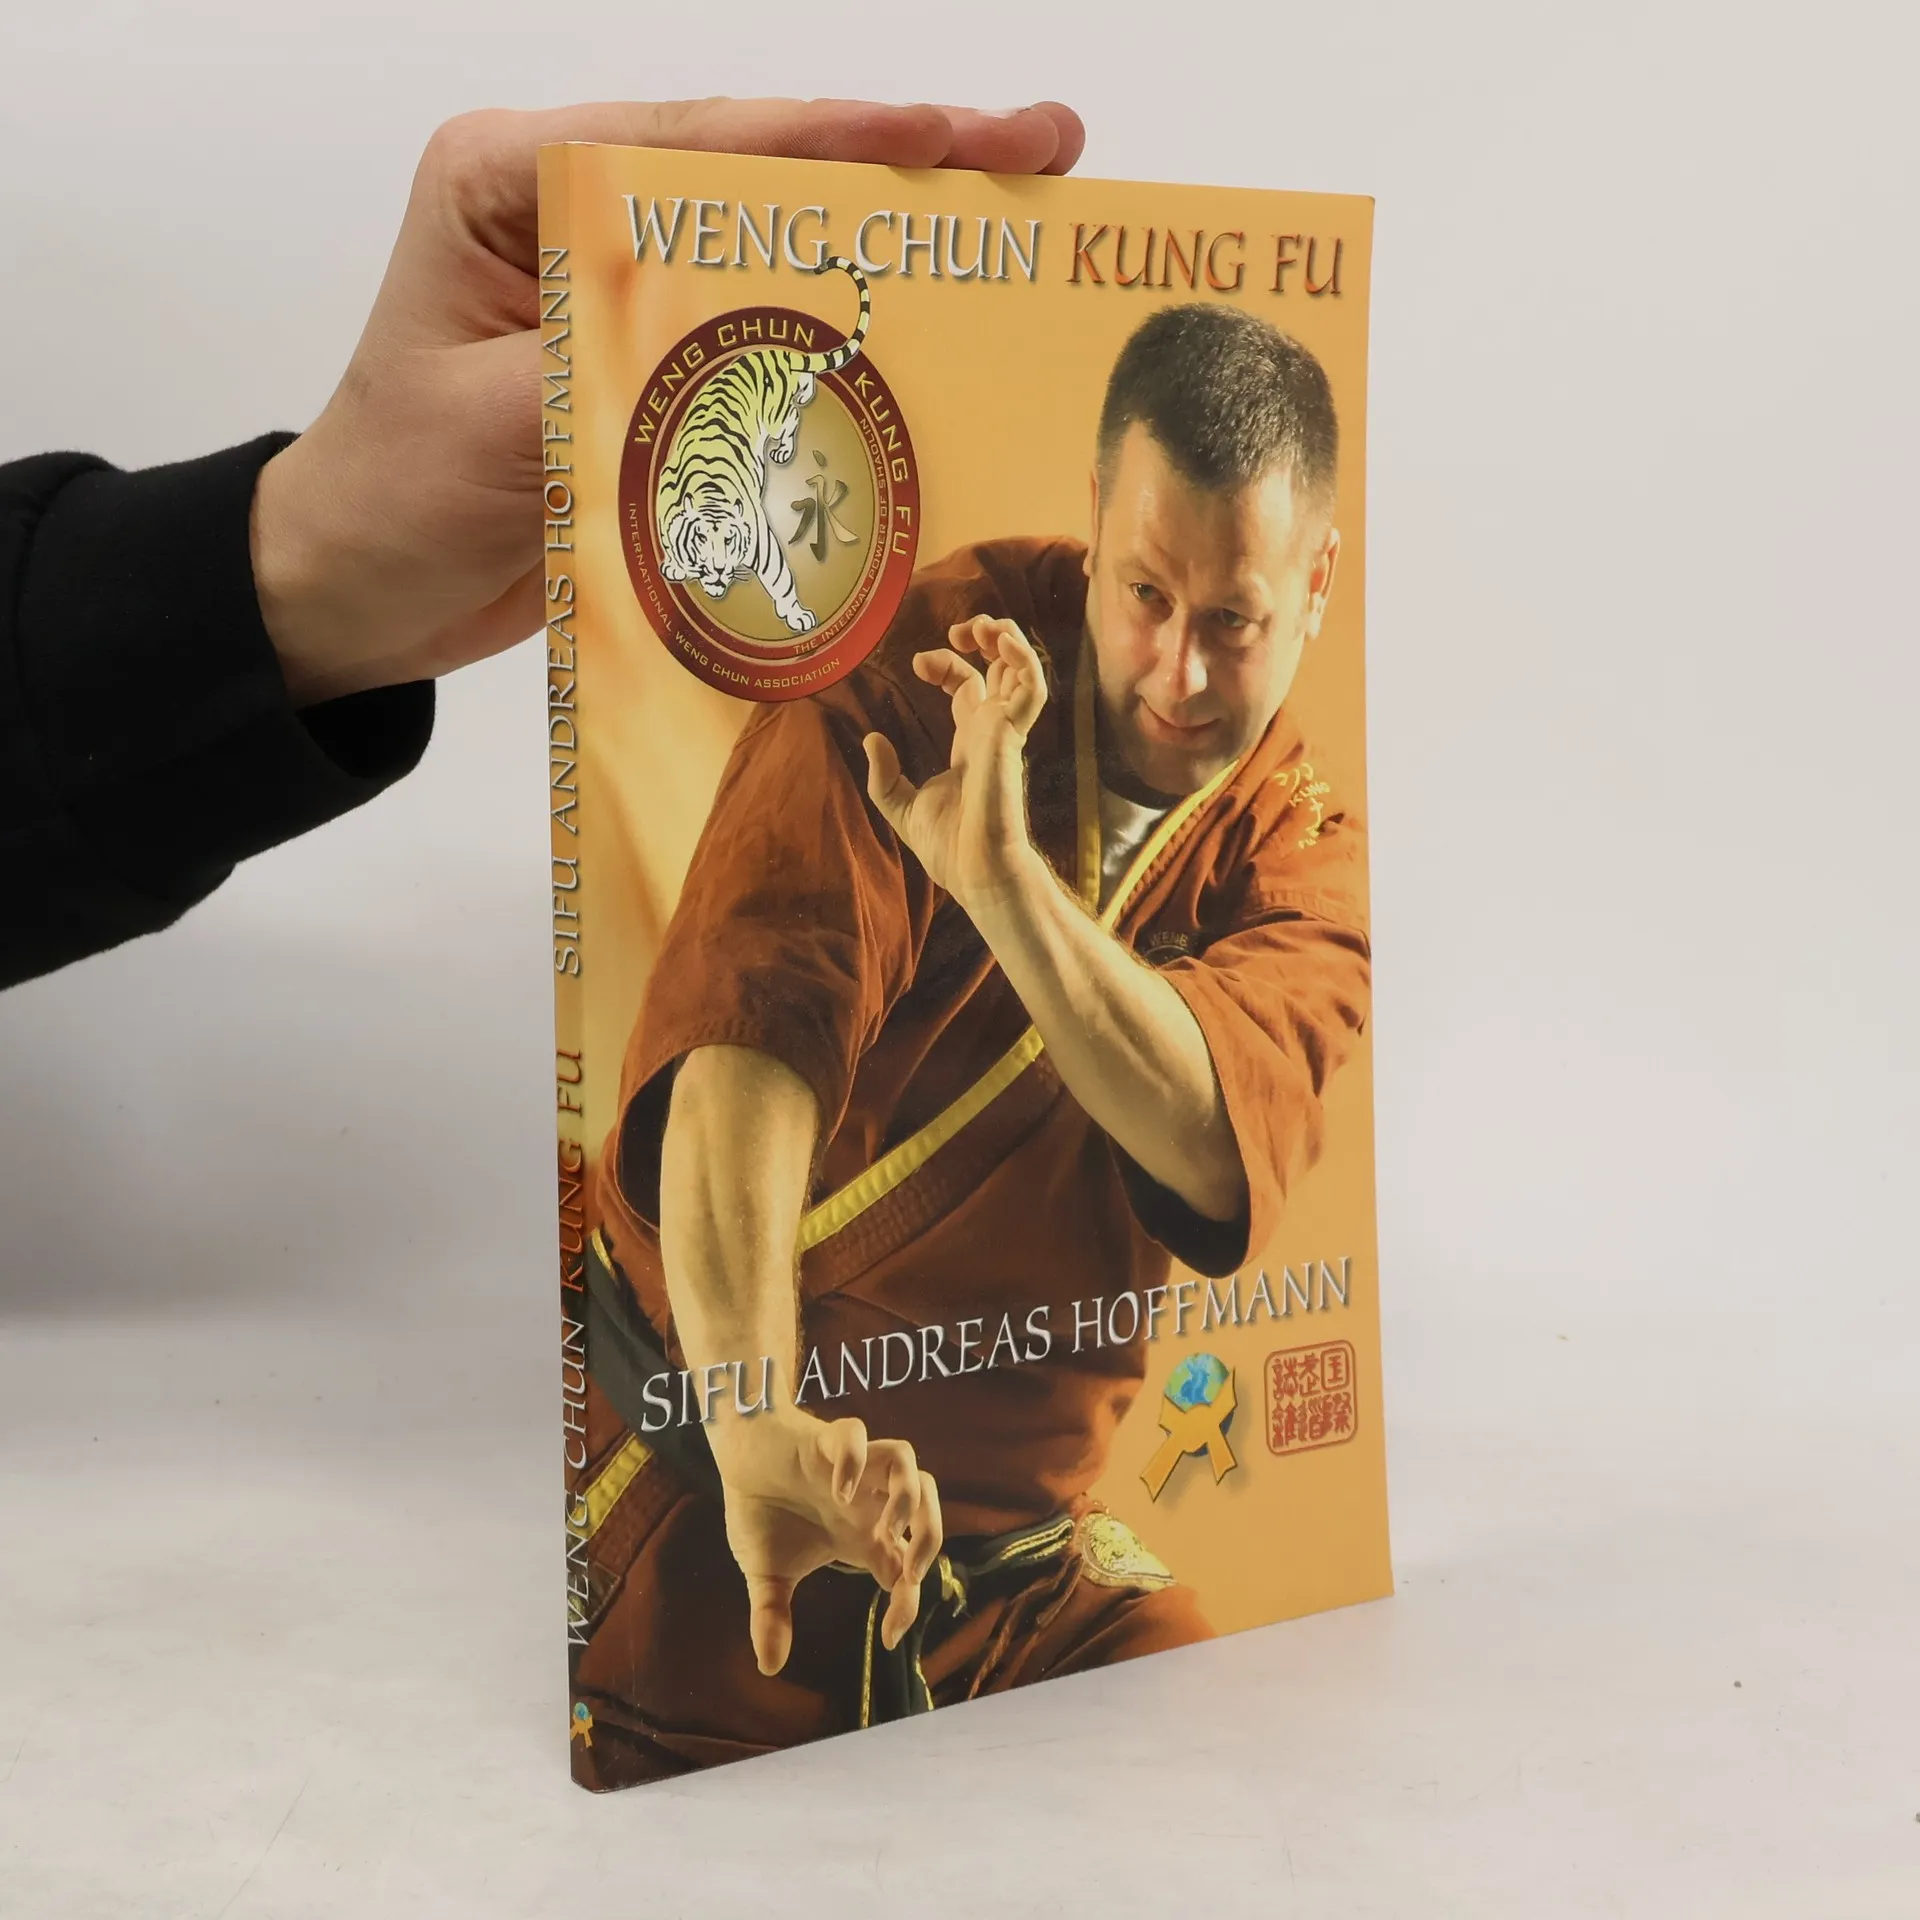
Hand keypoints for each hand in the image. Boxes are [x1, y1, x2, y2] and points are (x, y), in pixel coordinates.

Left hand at [250, 98, 1085, 705]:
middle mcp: (572, 210)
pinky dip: (849, 336)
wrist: (358, 592)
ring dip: (895, 244)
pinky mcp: (649, 362)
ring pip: (779, 248)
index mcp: (513, 182)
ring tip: (1020, 217)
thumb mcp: (488, 429)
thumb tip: (749, 355)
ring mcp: (619, 285)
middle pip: (760, 174)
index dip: (837, 140)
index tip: (953, 139)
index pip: (696, 143)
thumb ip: (611, 374)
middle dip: (904, 162)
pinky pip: (764, 337)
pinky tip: (934, 328)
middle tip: (1042, 149)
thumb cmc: (390, 498)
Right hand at [711, 1409, 942, 1676]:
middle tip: (910, 1573)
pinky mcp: (824, 1440)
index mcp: (860, 1535)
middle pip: (927, 1507)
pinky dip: (855, 1460)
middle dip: (930, 1539)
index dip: (909, 1603)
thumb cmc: (763, 1510)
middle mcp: (865, 1501)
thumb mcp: (766, 1573)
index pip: (905, 1567)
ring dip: (907, 1495)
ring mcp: (851, 1468)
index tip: (890, 1636)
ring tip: (886, 1526)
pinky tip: (838, 1489)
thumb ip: (772, 1615)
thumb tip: (769, 1667)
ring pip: (907, 1463)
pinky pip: (854, 1436)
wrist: (738, 1459)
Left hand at [863, 616, 1049, 911]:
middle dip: (984, 640)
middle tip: (960, 630)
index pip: (967, 687)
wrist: (975, 871)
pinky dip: (1023, 660)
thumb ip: (885, 775)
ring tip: (983, 625)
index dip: (946, 665)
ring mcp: (1005, 733)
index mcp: (970, 743)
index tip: (917, 663)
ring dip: (1008, 639)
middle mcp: (991, 732)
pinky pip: (1031, 689)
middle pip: (999, 670)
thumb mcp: (901, 807)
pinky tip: (1001, 642)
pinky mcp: (1012, 737)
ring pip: (1022, 671)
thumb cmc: (949, 848)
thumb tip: (871, 739)